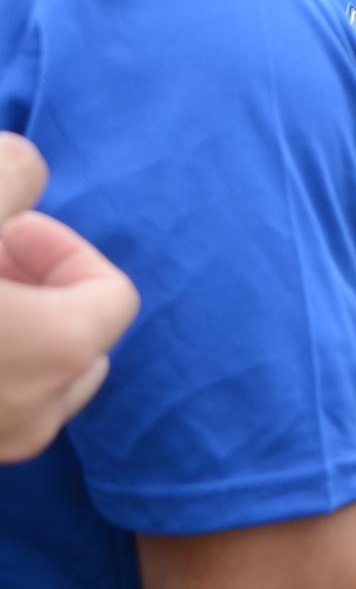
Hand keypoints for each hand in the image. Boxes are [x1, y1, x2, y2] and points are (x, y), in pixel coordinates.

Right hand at [0, 133, 141, 461]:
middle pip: (75, 346)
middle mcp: (30, 419)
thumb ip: (14, 171)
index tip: (8, 231)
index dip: (61, 250)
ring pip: (25, 384)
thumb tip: (28, 169)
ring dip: (4, 333)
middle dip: (35, 294)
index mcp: (56, 354)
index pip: (111, 295)